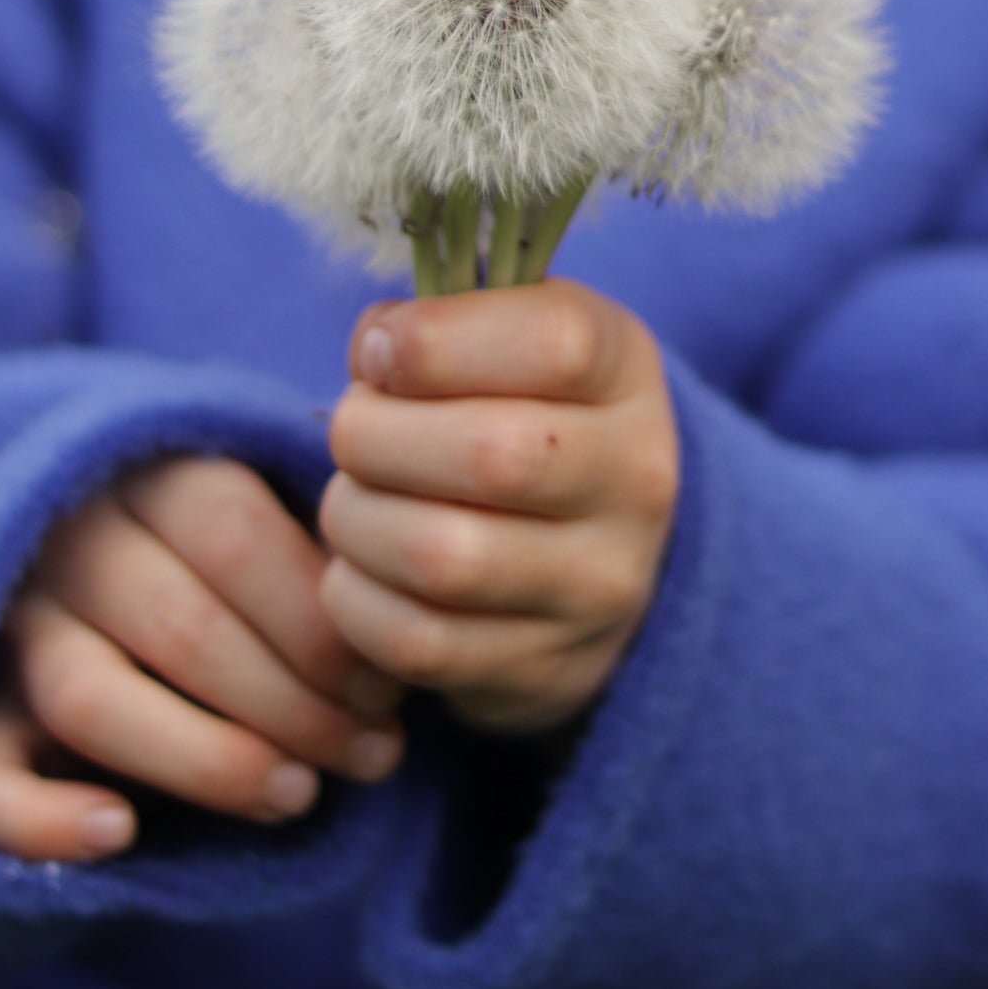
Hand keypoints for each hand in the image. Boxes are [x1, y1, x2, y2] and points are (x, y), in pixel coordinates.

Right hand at [0, 457, 408, 862]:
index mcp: (156, 472)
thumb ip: (325, 550)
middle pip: (181, 623)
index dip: (321, 622)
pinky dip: (37, 816)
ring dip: (207, 758)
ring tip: (297, 797)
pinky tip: (117, 834)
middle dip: (294, 705)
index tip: (390, 690)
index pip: (236, 533)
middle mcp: (74, 540)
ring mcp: (13, 629)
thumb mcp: (280, 518)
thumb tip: (411, 620)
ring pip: (90, 697)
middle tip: (373, 756)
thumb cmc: (237, 556)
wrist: (105, 561)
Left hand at [319, 280, 679, 736]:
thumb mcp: (511, 339)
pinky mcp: (547, 668)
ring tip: (353, 498)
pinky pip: (416, 641)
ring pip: (441, 557)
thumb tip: (377, 349)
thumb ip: (446, 320)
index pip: (553, 343)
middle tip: (352, 430)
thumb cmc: (520, 413)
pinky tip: (363, 567)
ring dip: (356, 520)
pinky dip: (357, 599)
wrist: (590, 550)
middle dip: (374, 435)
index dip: (436, 341)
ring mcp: (600, 586)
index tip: (378, 352)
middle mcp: (635, 480)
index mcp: (625, 373)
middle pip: (488, 455)